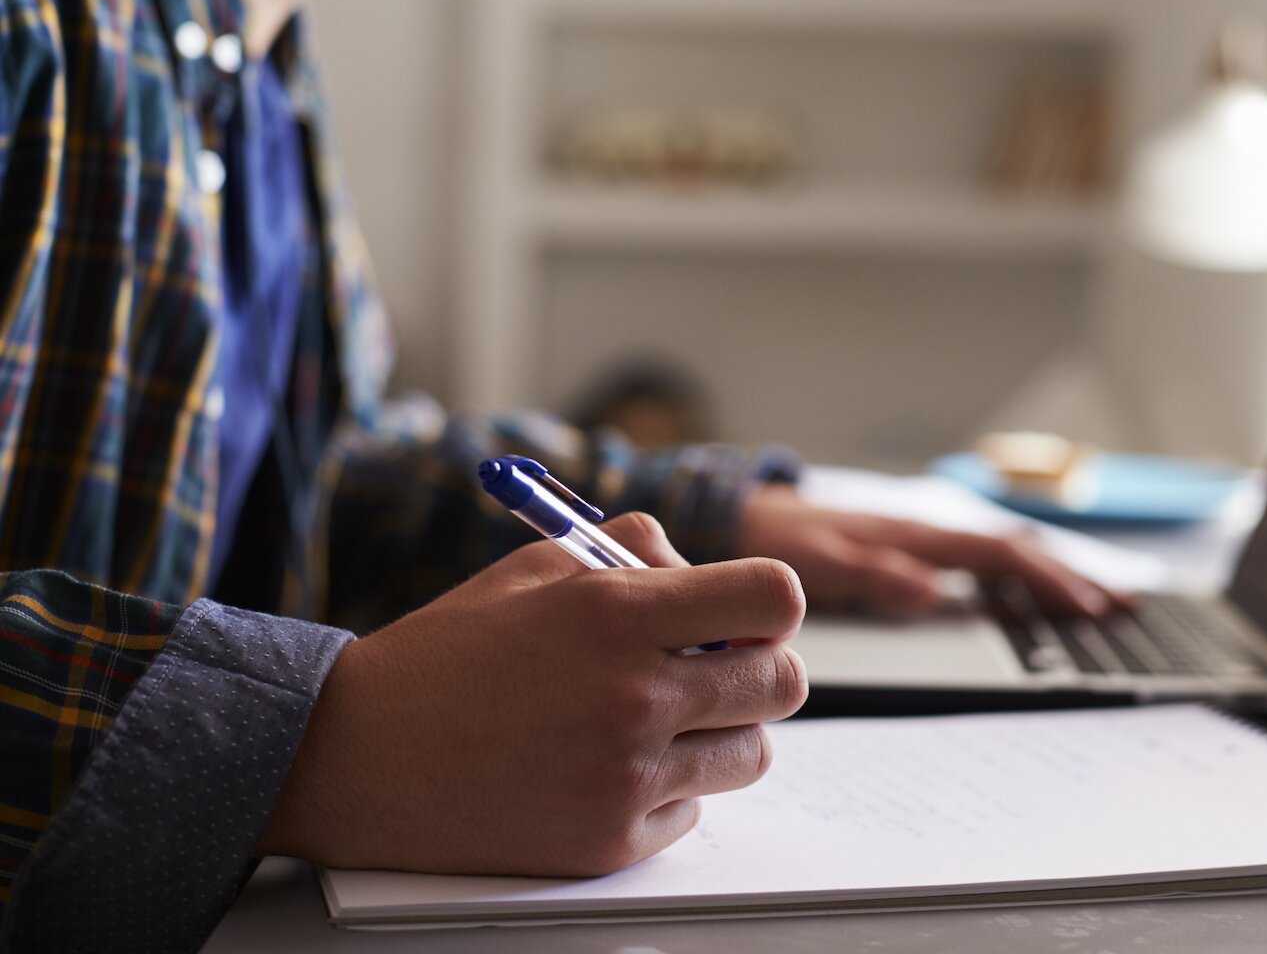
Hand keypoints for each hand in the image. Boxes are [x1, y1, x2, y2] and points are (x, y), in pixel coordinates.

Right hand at [260, 514, 808, 876]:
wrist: (354, 758)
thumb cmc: (447, 655)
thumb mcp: (537, 565)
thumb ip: (635, 551)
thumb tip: (707, 573)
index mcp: (617, 612)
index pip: (774, 598)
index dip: (770, 604)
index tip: (745, 613)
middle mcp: (633, 694)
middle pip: (784, 682)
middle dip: (760, 667)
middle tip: (715, 667)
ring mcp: (625, 776)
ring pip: (753, 752)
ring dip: (723, 732)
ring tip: (661, 719)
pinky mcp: (609, 843)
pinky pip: (695, 811)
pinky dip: (670, 790)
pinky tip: (609, 769)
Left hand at [737, 485, 1131, 619]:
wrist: (743, 518)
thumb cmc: (777, 544)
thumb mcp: (818, 564)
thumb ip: (875, 576)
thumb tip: (933, 592)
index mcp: (912, 535)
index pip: (997, 554)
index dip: (1047, 580)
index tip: (1087, 608)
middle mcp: (924, 531)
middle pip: (1014, 549)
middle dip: (1070, 575)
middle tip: (1122, 607)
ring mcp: (920, 538)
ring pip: (1001, 552)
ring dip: (1051, 574)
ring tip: (1098, 600)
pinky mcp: (910, 549)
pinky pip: (977, 560)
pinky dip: (1017, 574)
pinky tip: (1031, 592)